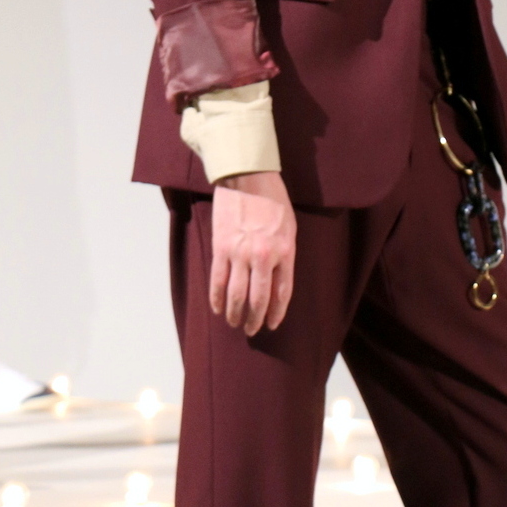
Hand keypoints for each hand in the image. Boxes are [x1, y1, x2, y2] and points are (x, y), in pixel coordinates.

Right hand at [210, 170, 295, 335]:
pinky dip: (216, 299)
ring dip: (235, 313)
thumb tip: (276, 282)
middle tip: (251, 330)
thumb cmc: (273, 199)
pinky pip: (218, 281)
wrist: (248, 176)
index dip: (276, 313)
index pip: (281, 293)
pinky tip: (218, 308)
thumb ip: (285, 255)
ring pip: (235, 295)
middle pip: (258, 299)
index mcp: (285, 251)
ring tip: (234, 322)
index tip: (271, 324)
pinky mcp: (221, 247)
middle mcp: (263, 256)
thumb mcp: (289, 227)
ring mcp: (240, 253)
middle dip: (254, 320)